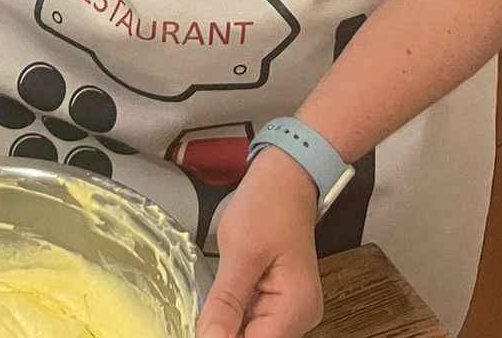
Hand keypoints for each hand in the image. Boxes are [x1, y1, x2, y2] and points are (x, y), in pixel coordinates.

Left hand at [197, 148, 323, 337]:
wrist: (286, 179)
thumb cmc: (268, 205)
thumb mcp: (239, 253)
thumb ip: (225, 304)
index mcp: (295, 307)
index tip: (201, 327)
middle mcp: (301, 316)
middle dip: (223, 332)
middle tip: (202, 312)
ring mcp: (292, 310)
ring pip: (252, 334)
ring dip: (227, 326)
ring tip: (211, 305)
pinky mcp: (281, 302)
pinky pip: (254, 321)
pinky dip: (233, 316)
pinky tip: (220, 302)